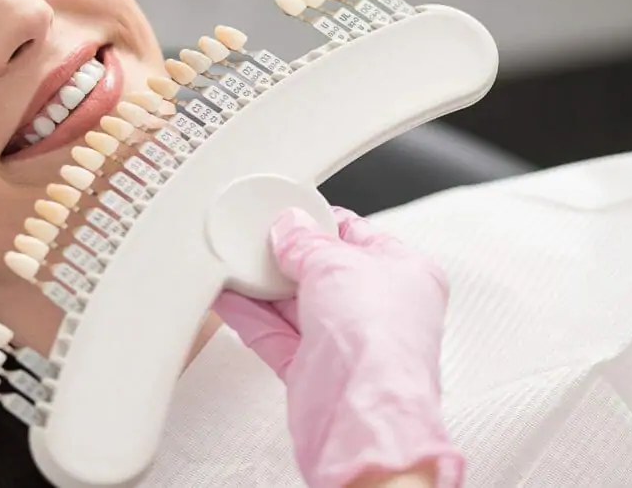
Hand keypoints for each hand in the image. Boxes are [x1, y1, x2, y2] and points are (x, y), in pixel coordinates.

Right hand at [213, 207, 462, 487]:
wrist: (361, 420)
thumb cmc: (379, 344)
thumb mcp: (337, 264)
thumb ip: (307, 243)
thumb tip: (289, 228)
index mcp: (404, 273)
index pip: (356, 235)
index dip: (320, 222)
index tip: (286, 212)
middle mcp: (376, 308)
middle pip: (321, 270)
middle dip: (285, 257)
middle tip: (251, 236)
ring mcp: (344, 342)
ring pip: (293, 304)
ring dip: (261, 285)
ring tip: (230, 260)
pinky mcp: (312, 371)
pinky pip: (273, 333)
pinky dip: (248, 315)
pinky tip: (227, 295)